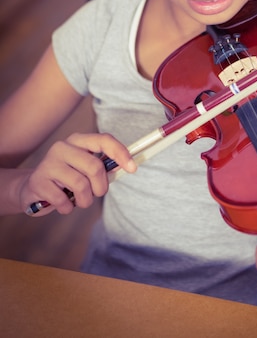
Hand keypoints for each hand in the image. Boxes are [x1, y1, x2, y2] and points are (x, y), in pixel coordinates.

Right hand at [18, 132, 136, 215]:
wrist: (31, 188)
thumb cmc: (66, 178)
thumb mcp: (84, 168)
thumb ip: (103, 165)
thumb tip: (127, 165)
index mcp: (78, 140)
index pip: (104, 140)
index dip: (120, 153)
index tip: (132, 168)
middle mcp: (63, 147)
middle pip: (94, 167)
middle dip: (100, 187)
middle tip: (95, 193)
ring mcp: (49, 163)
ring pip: (81, 185)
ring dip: (85, 201)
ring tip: (78, 200)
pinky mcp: (38, 181)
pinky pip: (64, 200)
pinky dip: (68, 207)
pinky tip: (62, 204)